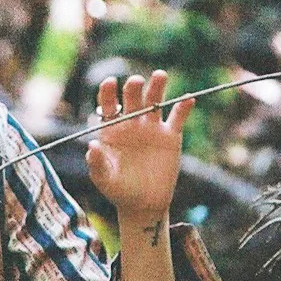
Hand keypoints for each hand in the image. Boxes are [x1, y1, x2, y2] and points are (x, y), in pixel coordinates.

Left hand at [86, 70, 191, 225]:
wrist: (143, 204)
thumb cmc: (118, 190)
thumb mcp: (103, 179)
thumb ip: (96, 162)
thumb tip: (92, 145)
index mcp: (112, 129)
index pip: (109, 104)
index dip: (108, 92)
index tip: (110, 82)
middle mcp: (131, 123)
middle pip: (133, 98)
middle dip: (134, 88)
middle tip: (136, 82)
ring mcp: (152, 128)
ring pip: (155, 102)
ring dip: (157, 87)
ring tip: (159, 75)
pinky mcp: (171, 137)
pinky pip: (177, 118)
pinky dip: (183, 108)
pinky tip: (188, 100)